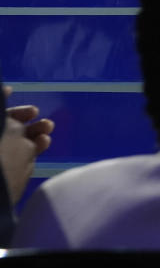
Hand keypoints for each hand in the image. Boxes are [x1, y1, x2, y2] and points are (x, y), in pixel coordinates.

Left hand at [1, 86, 54, 203]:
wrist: (1, 179)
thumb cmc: (1, 149)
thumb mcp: (2, 123)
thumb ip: (2, 104)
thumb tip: (5, 88)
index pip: (0, 113)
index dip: (3, 99)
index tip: (10, 89)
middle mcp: (2, 138)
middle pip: (12, 123)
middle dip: (24, 115)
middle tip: (34, 112)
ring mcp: (9, 153)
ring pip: (25, 136)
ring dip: (38, 128)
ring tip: (47, 127)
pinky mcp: (22, 166)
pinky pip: (32, 150)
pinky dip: (40, 143)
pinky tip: (45, 140)